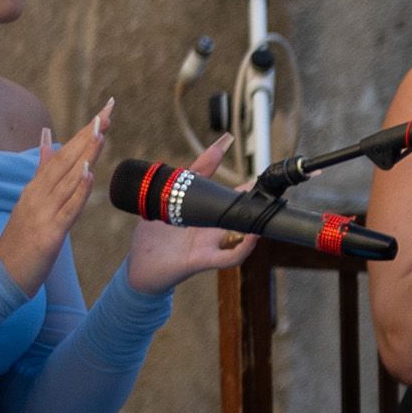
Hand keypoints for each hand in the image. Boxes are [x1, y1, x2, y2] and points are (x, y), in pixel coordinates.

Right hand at [0, 105, 108, 293]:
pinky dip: (78, 190)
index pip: (63, 154)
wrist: (0, 276)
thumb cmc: (20, 240)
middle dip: (88, 135)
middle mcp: (38, 195)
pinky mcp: (49, 233)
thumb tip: (49, 139)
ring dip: (85, 154)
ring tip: (100, 131)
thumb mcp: (31, 201)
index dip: (84, 133)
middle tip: (106, 112)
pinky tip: (89, 173)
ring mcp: (42, 212)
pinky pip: (67, 208)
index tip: (103, 112)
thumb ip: (42, 171)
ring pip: (67, 178)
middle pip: (66, 160)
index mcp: (36, 188)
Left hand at [123, 132, 254, 293]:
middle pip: (244, 217)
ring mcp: (211, 246)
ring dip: (257, 228)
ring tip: (264, 215)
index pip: (235, 200)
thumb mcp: (171, 196)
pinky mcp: (203, 260)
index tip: (263, 178)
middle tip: (271, 196)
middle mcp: (214, 231)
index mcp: (208, 216)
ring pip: (243, 238)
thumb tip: (220, 145)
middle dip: (259, 208)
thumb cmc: (156, 235)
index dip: (251, 190)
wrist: (140, 267)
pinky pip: (229, 257)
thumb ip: (194, 173)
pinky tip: (253, 237)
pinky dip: (244, 249)